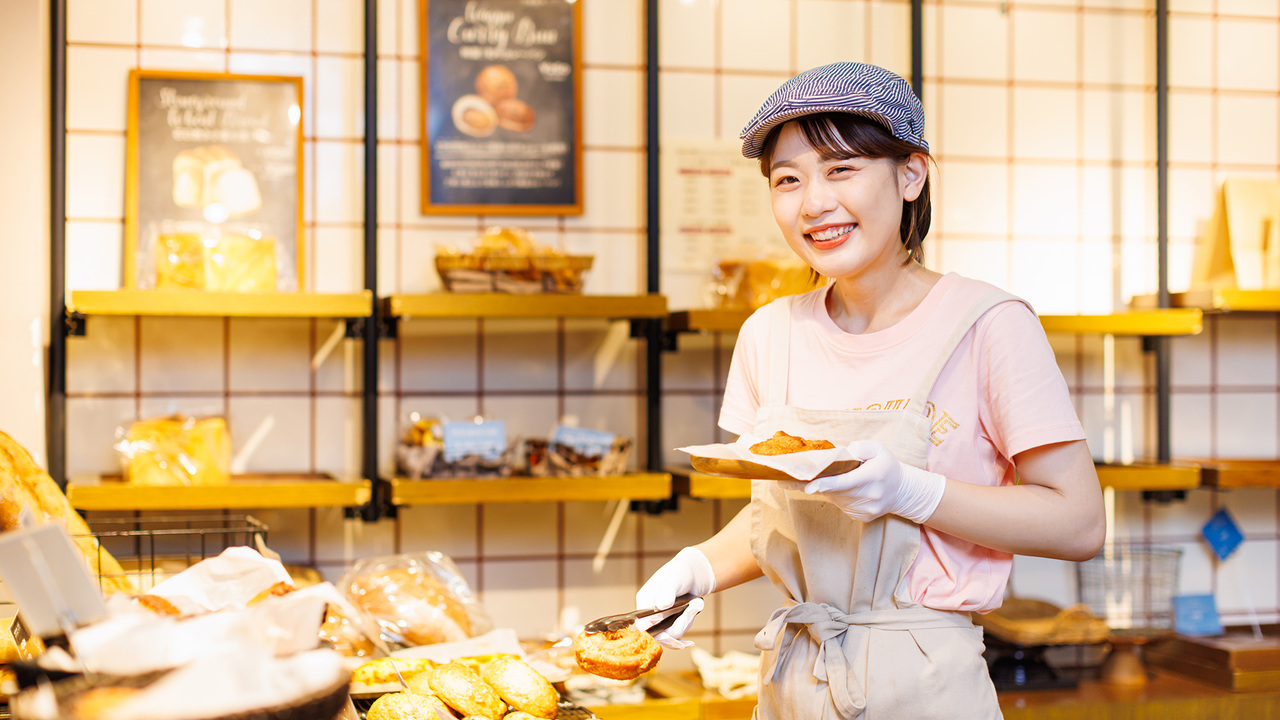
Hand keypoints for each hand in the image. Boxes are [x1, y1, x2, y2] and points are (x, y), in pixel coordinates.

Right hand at [634, 547, 714, 648]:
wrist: (694, 574)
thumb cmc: (680, 572)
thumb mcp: (673, 579)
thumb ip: (667, 592)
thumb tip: (661, 606)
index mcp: (644, 601)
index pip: (642, 623)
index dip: (654, 629)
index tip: (668, 629)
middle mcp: (650, 613)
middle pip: (658, 633)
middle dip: (676, 626)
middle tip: (690, 610)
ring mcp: (662, 619)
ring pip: (670, 634)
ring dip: (685, 622)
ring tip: (695, 605)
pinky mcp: (672, 622)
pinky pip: (678, 632)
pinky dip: (687, 624)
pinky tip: (693, 614)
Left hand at [804, 440, 945, 523]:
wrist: (902, 490)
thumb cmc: (886, 466)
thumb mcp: (878, 449)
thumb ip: (860, 447)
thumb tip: (843, 453)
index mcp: (873, 476)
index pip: (845, 482)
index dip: (826, 484)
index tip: (809, 487)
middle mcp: (871, 496)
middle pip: (837, 491)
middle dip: (823, 484)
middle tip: (810, 475)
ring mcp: (867, 509)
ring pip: (838, 500)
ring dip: (832, 490)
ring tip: (838, 480)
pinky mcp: (863, 517)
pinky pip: (843, 506)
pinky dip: (839, 498)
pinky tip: (847, 490)